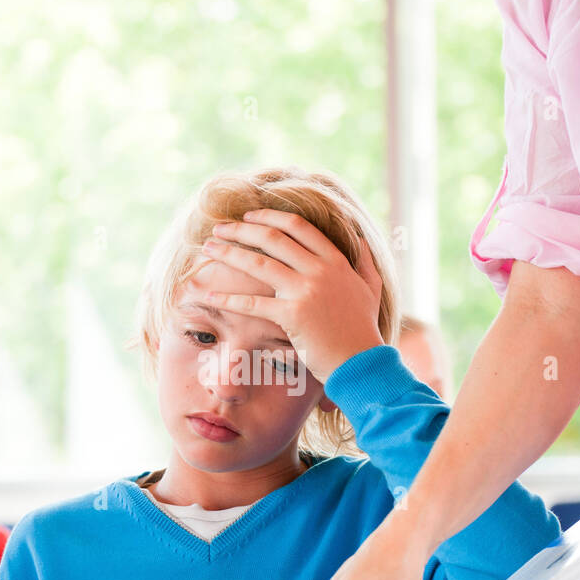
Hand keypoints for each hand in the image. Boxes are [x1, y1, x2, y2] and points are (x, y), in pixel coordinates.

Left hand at [200, 209, 383, 382]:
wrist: (362, 363)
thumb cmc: (364, 329)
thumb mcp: (371, 288)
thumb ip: (364, 260)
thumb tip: (358, 237)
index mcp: (335, 261)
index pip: (298, 227)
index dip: (269, 217)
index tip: (248, 217)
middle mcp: (320, 270)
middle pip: (272, 238)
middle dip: (240, 230)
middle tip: (219, 228)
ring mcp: (305, 291)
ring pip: (258, 263)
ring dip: (228, 253)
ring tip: (208, 248)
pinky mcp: (292, 316)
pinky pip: (252, 303)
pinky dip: (228, 299)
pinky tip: (208, 295)